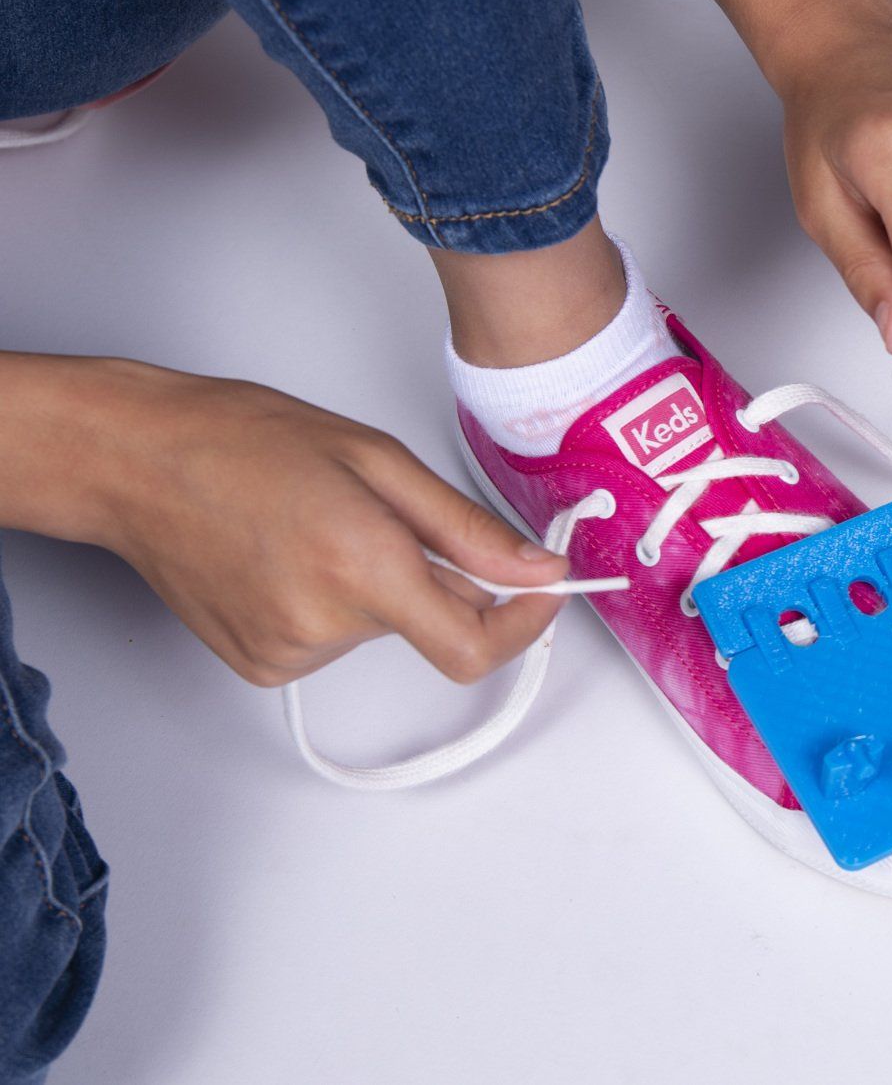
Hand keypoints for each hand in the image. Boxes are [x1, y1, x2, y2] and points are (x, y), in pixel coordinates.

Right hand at [69, 361, 569, 685]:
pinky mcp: (260, 665)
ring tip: (321, 526)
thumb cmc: (243, 441)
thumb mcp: (378, 459)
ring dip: (380, 584)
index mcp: (361, 566)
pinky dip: (338, 602)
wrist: (135, 462)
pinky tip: (293, 555)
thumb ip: (467, 530)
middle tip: (386, 514)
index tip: (541, 589)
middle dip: (437, 576)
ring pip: (385, 628)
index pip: (473, 648)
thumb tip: (538, 570)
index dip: (523, 625)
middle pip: (433, 625)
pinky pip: (338, 640)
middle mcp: (322, 624)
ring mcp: (286, 653)